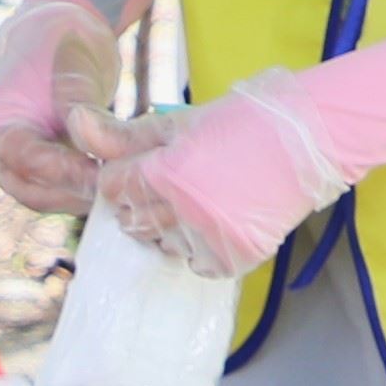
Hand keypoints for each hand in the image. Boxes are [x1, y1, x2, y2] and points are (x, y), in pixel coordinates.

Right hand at [0, 1, 118, 217]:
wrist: (53, 40)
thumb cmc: (62, 45)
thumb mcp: (77, 69)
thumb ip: (84, 110)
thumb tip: (96, 145)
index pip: (27, 161)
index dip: (67, 173)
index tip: (105, 175)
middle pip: (33, 191)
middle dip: (78, 191)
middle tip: (122, 186)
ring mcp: (4, 168)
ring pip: (46, 198)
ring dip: (82, 195)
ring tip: (120, 183)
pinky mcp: (25, 175)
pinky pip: (53, 194)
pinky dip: (81, 191)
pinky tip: (111, 182)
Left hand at [94, 73, 355, 275]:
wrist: (312, 138)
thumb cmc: (242, 122)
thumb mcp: (178, 124)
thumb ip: (123, 135)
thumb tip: (73, 122)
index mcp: (167, 172)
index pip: (114, 189)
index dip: (122, 176)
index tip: (144, 166)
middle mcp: (185, 211)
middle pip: (134, 221)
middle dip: (141, 203)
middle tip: (171, 181)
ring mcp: (212, 237)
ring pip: (164, 245)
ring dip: (169, 227)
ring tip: (195, 198)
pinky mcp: (236, 255)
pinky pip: (197, 263)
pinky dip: (198, 247)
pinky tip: (214, 219)